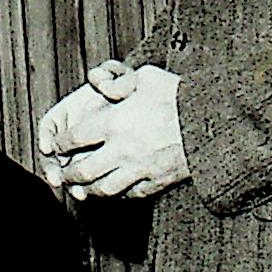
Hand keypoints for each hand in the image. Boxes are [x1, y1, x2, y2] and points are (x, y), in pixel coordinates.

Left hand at [49, 64, 190, 200]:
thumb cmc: (181, 94)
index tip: (55, 145)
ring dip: (87, 190)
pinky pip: (129, 195)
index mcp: (115, 123)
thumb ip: (119, 81)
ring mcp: (140, 169)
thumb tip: (98, 82)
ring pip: (103, 189)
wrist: (216, 120)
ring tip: (79, 189)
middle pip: (82, 171)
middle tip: (60, 173)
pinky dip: (116, 195)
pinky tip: (111, 190)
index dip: (59, 143)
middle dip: (67, 173)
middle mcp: (123, 150)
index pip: (74, 139)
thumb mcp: (147, 77)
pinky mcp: (157, 182)